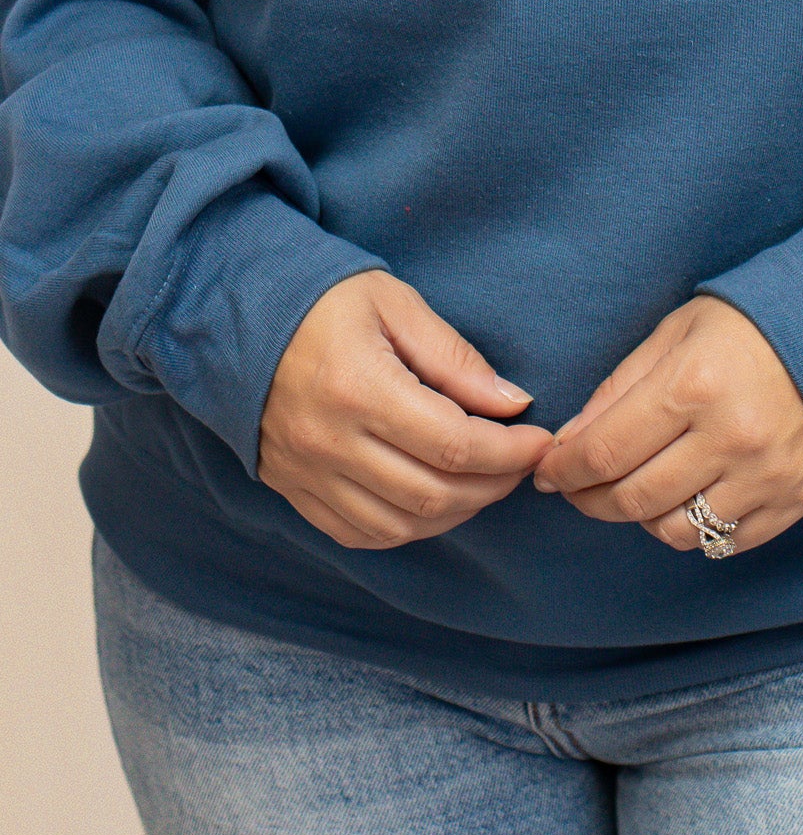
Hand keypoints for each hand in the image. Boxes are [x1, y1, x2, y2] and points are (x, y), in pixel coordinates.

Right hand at [259, 270, 551, 549]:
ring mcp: (307, 474)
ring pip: (400, 525)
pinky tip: (432, 501)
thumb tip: (513, 403)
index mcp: (359, 388)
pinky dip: (406, 528)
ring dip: (456, 513)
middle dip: (493, 485)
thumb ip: (455, 358)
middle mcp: (330, 442)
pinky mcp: (293, 490)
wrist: (232, 316)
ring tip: (484, 480)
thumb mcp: (395, 304)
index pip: (455, 445)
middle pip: (434, 495)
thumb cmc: (321, 300)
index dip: (510, 451)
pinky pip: (358, 534)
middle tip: (520, 462)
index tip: (539, 439)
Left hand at [534, 296, 802, 553]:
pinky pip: (727, 541)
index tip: (548, 473)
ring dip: (643, 517)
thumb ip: (618, 390)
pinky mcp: (798, 498)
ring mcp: (769, 475)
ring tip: (639, 488)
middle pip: (633, 499)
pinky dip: (698, 528)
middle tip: (578, 487)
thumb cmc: (747, 324)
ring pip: (676, 531)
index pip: (604, 452)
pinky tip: (688, 496)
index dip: (564, 470)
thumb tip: (569, 443)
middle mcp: (732, 438)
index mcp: (693, 387)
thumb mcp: (674, 334)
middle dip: (590, 498)